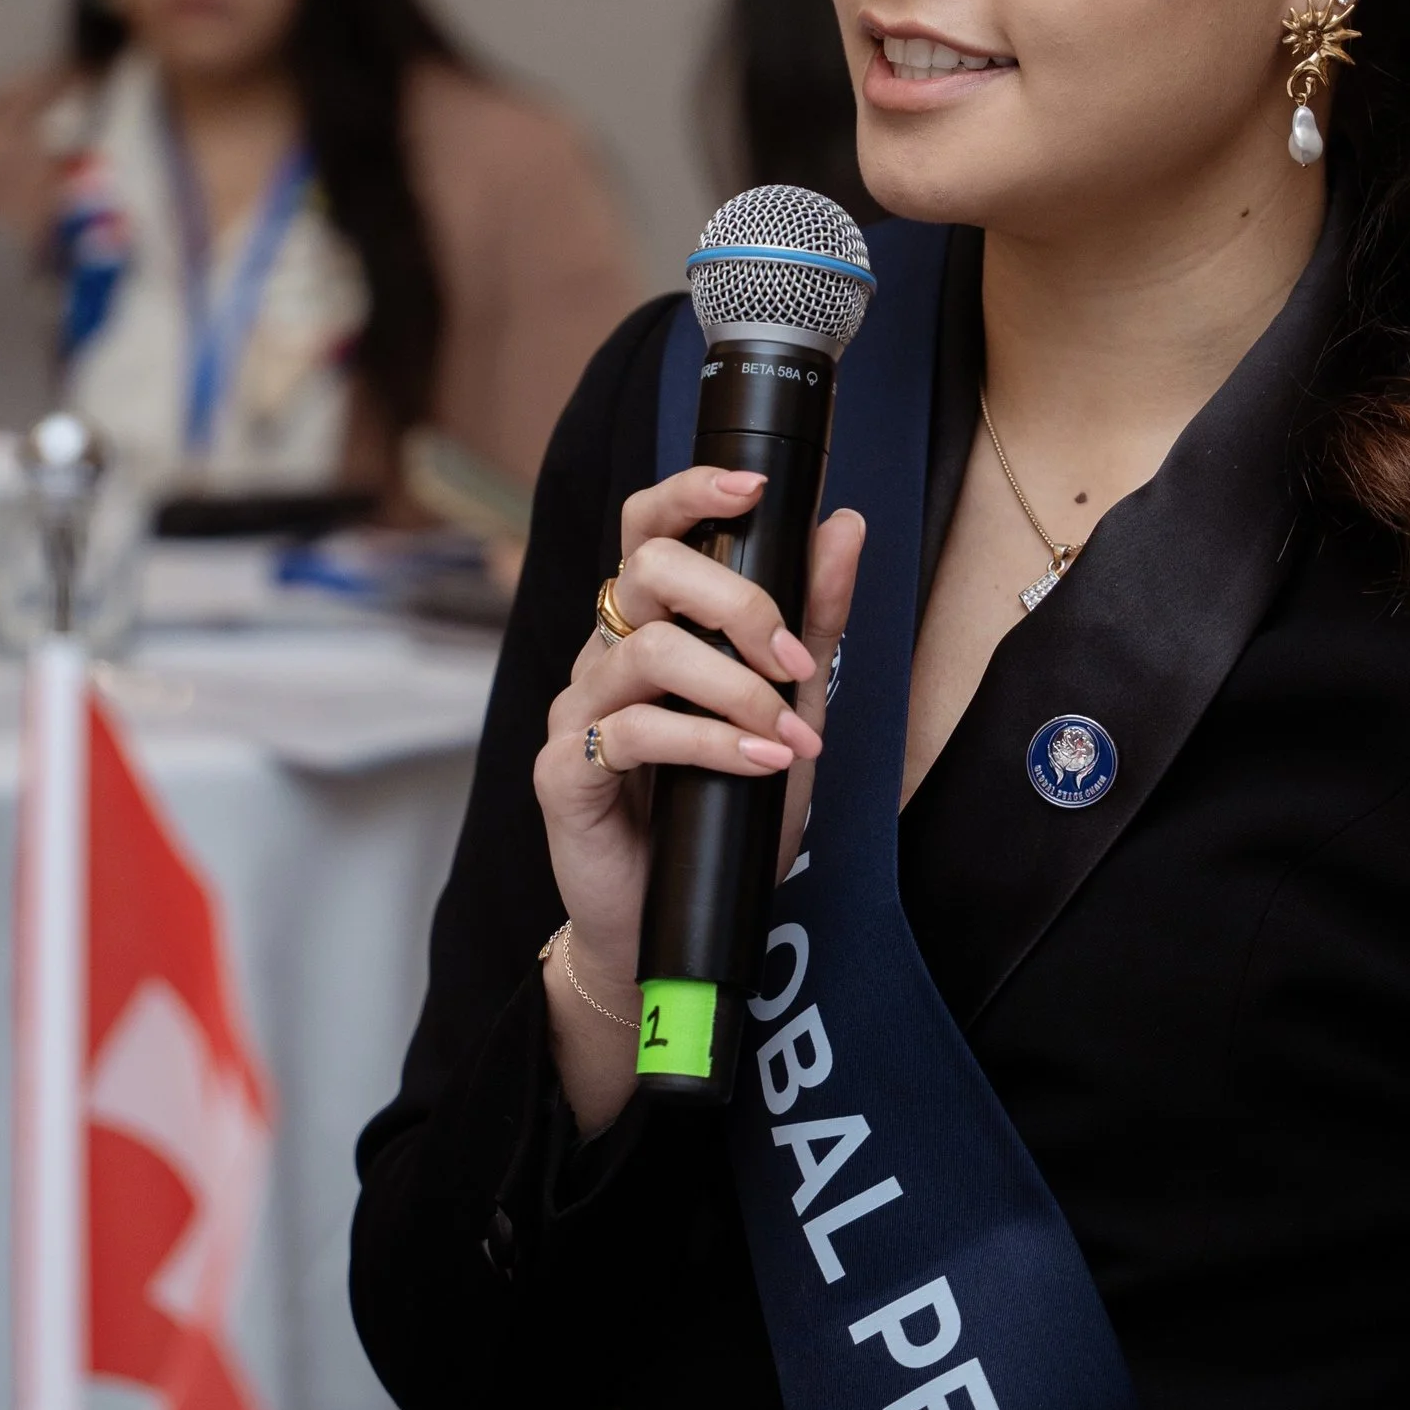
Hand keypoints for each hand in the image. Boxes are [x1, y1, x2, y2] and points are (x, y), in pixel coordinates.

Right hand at [533, 467, 865, 1134]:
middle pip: (646, 570)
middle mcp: (606, 653)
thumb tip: (842, 522)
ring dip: (737, 689)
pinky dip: (711, 743)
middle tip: (792, 659)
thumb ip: (812, 618)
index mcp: (651, 623)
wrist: (682, 923)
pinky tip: (759, 763)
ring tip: (787, 735)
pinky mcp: (567, 771)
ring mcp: (581, 710)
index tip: (754, 485)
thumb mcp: (792, 705)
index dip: (691, 491)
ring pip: (650, 651)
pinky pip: (635, 731)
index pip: (647, 525)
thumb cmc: (728, 808)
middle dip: (736, 601)